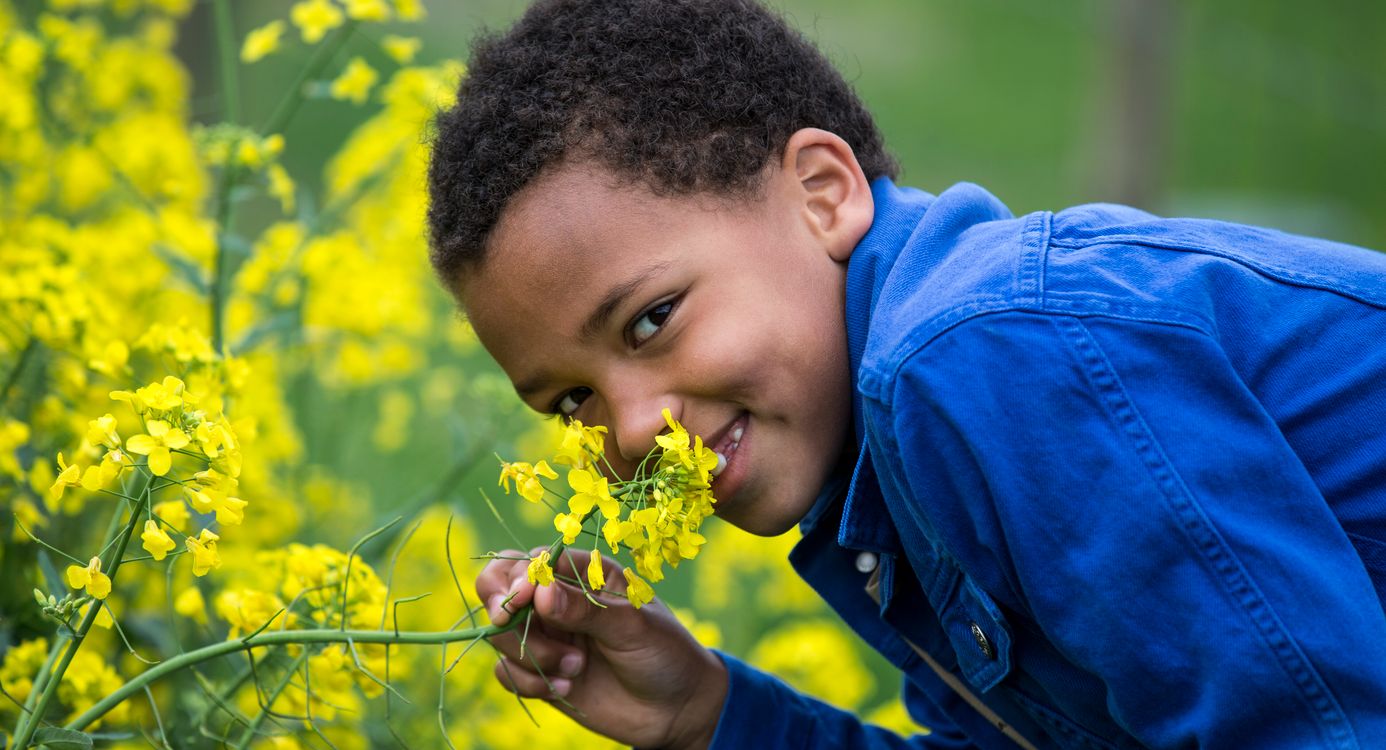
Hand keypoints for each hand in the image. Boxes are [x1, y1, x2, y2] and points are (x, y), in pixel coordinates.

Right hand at [478, 548, 727, 748]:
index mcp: (586, 574)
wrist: (676, 710)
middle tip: (505, 621)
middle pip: (501, 589)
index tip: (517, 600)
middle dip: (501, 607)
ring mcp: (548, 637)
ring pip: (501, 634)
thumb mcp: (633, 626)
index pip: (533, 562)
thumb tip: (540, 592)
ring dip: (530, 654)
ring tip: (575, 669)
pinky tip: (566, 688)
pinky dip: (528, 682)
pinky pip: (507, 672)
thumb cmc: (665, 654)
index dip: (517, 577)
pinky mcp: (541, 672)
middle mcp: (559, 601)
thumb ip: (586, 610)